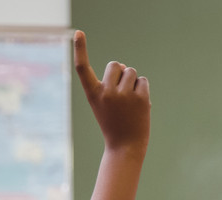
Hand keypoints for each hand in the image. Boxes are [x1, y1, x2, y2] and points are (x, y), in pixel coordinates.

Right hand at [72, 30, 149, 153]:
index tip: (78, 32)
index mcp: (92, 93)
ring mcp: (124, 95)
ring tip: (130, 100)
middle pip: (115, 64)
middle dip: (120, 72)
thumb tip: (125, 68)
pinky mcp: (141, 98)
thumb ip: (109, 84)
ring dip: (133, 81)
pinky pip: (143, 81)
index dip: (80, 49)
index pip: (82, 67)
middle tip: (121, 92)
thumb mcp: (104, 103)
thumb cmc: (113, 123)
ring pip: (131, 71)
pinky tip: (139, 104)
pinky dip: (142, 89)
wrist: (126, 146)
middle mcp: (106, 92)